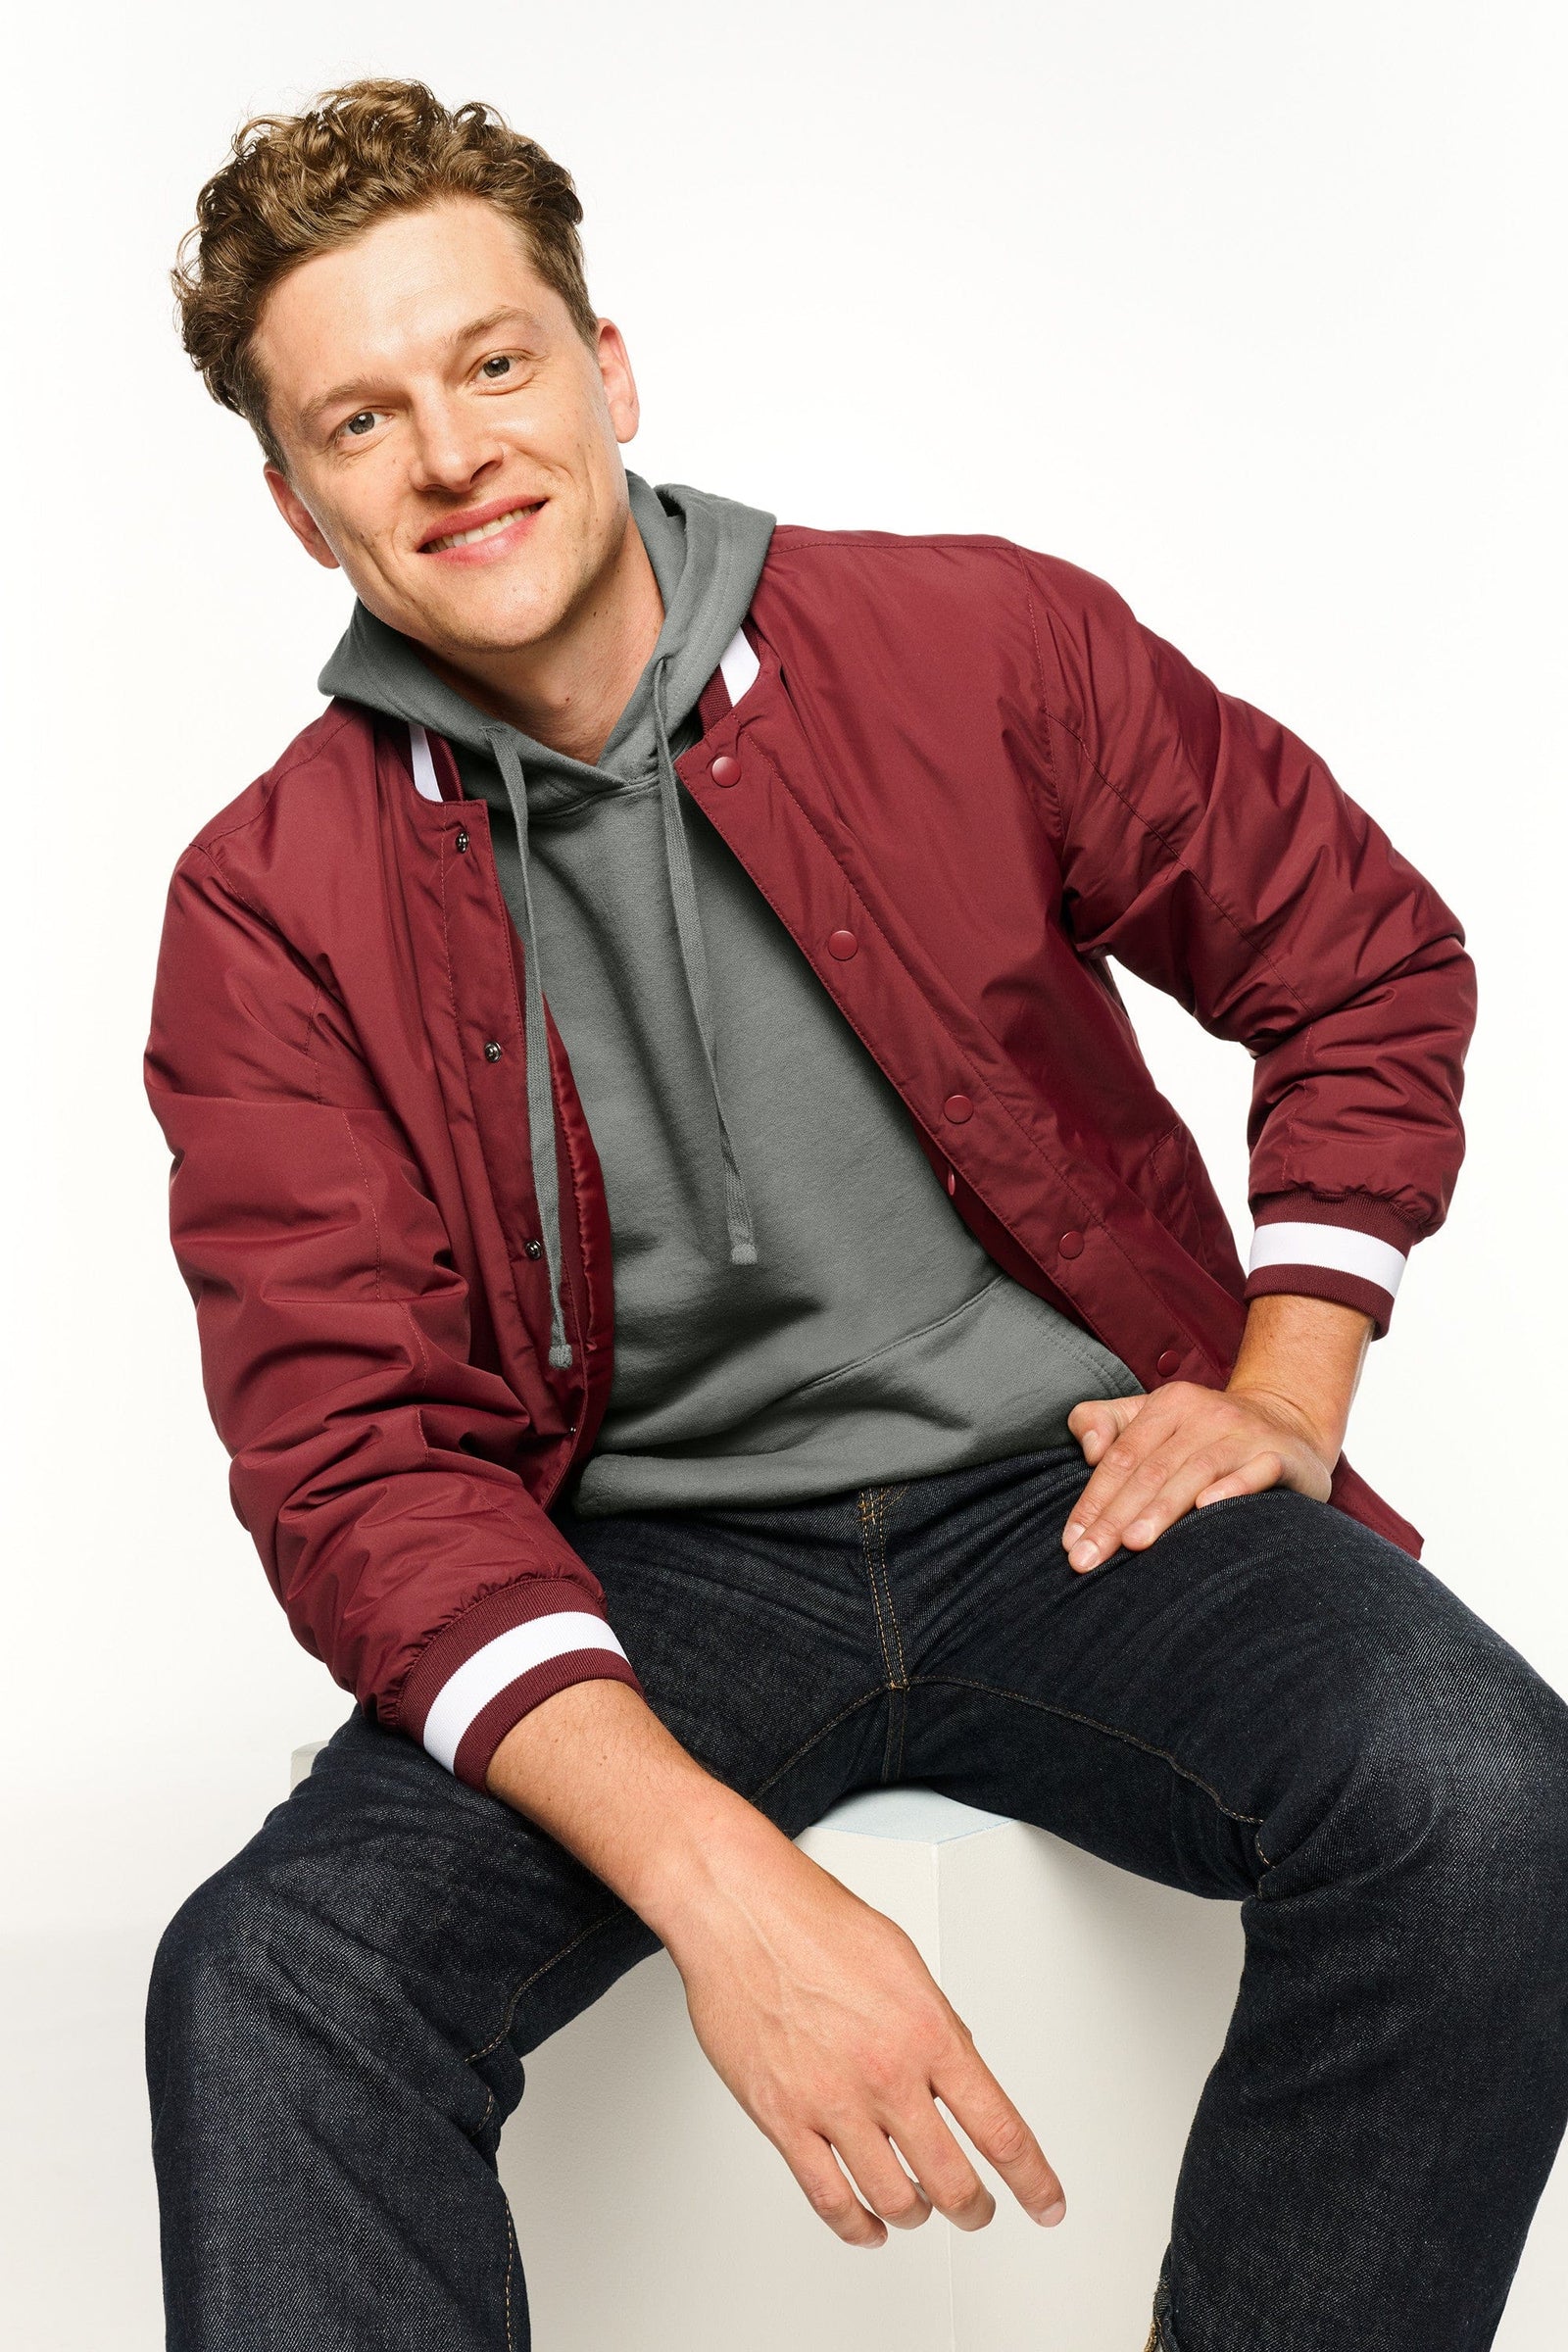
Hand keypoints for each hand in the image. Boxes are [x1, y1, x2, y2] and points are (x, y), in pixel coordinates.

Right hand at [661, 1816, 1066, 2247]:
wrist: (741, 1909)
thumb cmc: (813, 1919)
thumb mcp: (905, 1961)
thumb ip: (937, 2023)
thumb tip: (960, 2064)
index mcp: (928, 2032)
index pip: (1001, 2130)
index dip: (1033, 2181)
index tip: (1046, 2202)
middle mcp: (886, 2075)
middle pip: (953, 2182)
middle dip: (976, 2209)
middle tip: (981, 2212)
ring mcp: (832, 2103)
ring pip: (895, 2201)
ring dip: (919, 2215)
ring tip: (923, 2210)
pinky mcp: (782, 2119)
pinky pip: (828, 2199)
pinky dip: (856, 2227)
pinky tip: (867, 2225)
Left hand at [1060, 1380, 1335, 1572]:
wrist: (1289, 1422)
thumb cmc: (1204, 1432)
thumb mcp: (1153, 1416)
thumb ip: (1106, 1423)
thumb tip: (1088, 1451)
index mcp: (1169, 1405)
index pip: (1121, 1456)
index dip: (1093, 1500)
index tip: (1071, 1543)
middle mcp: (1206, 1414)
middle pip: (1151, 1469)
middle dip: (1116, 1517)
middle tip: (1088, 1559)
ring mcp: (1245, 1433)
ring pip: (1196, 1472)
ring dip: (1162, 1509)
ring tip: (1133, 1544)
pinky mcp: (1281, 1454)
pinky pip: (1256, 1471)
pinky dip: (1233, 1487)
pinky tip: (1207, 1508)